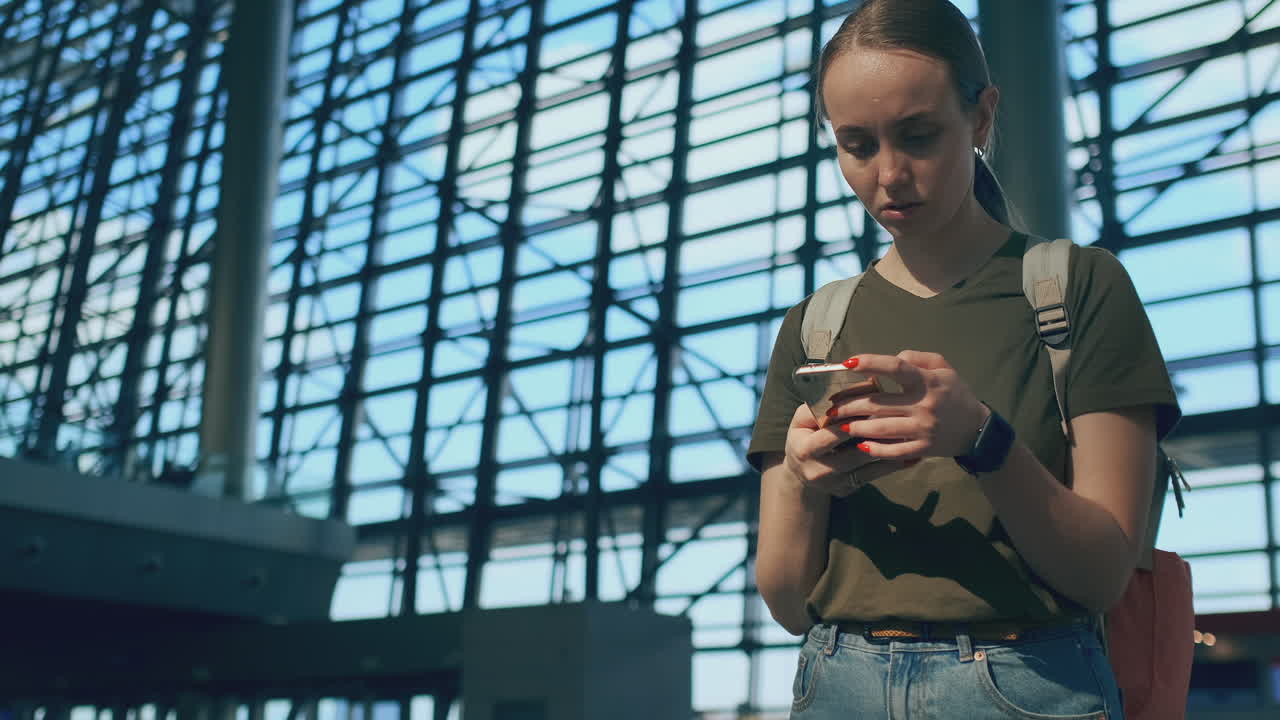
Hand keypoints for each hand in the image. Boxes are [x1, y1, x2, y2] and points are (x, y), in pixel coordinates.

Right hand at [782, 403, 908, 496]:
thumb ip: (818, 406)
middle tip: (900, 423)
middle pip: (852, 454)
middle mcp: (818, 471)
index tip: (870, 409)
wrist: (800, 472)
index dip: (848, 424)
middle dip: (875, 438)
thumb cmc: (805, 436)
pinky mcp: (847, 490)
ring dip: (889, 452)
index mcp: (804, 449)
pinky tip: (911, 456)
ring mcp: (834, 483)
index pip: (828, 436)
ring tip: (910, 437)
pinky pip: (873, 477)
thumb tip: (844, 391)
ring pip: (867, 467)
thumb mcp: (802, 420)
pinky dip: (892, 465)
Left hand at [827, 350, 989, 461]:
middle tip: (831, 406)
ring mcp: (922, 429)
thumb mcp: (943, 367)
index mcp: (927, 381)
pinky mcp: (922, 448)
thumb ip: (916, 358)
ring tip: (838, 424)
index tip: (847, 362)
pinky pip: (893, 450)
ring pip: (880, 428)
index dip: (871, 363)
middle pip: (878, 403)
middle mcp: (924, 405)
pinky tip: (859, 444)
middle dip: (849, 404)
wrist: (976, 428)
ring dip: (855, 426)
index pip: (896, 368)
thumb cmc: (955, 393)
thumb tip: (892, 357)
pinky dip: (874, 448)